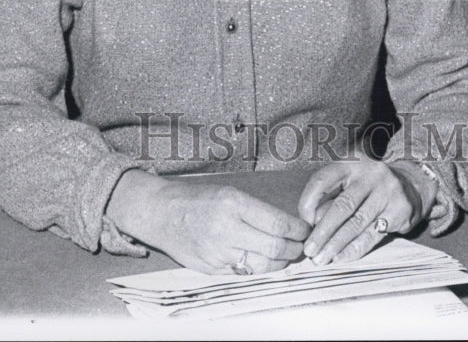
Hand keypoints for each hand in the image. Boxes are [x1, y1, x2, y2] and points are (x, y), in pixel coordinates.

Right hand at [109, 170, 310, 274]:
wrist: (162, 213)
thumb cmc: (196, 199)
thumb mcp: (228, 193)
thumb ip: (255, 210)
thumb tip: (286, 227)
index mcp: (233, 204)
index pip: (277, 223)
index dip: (298, 230)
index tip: (305, 230)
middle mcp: (227, 229)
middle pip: (274, 248)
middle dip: (294, 250)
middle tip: (301, 246)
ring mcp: (219, 253)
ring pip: (262, 266)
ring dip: (280, 263)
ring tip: (286, 256)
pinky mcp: (212, 269)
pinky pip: (244, 274)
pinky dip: (259, 271)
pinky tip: (265, 264)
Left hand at [297, 158, 436, 264]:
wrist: (412, 185)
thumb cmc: (369, 187)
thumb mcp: (349, 183)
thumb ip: (330, 199)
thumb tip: (311, 225)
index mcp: (350, 162)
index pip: (323, 179)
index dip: (309, 201)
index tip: (303, 223)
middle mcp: (369, 173)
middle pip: (341, 205)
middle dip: (322, 231)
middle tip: (309, 250)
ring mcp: (387, 191)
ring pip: (356, 223)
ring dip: (336, 244)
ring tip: (322, 259)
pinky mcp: (399, 210)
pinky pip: (372, 234)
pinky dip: (354, 249)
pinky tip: (342, 257)